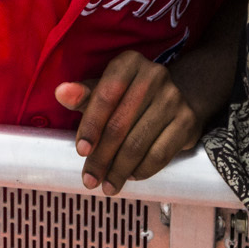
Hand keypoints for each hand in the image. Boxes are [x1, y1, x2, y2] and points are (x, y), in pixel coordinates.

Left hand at [54, 52, 201, 195]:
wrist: (179, 94)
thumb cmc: (131, 95)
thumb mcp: (105, 89)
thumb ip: (83, 95)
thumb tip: (61, 92)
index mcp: (129, 63)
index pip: (105, 95)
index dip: (91, 125)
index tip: (81, 150)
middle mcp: (154, 75)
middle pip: (120, 124)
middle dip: (102, 157)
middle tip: (90, 179)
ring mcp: (173, 98)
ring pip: (139, 143)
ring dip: (119, 170)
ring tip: (108, 184)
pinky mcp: (187, 121)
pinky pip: (160, 154)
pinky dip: (142, 170)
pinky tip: (131, 176)